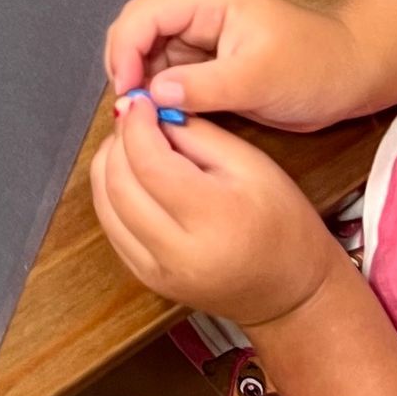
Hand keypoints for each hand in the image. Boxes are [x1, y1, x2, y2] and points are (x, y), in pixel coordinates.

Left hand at [90, 97, 345, 327]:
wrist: (290, 293)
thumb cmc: (283, 223)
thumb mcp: (252, 165)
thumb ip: (198, 135)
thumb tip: (152, 113)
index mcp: (212, 219)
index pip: (149, 164)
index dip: (135, 126)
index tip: (138, 102)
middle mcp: (177, 253)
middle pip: (118, 186)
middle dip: (117, 142)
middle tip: (132, 118)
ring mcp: (156, 273)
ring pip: (105, 207)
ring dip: (108, 166)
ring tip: (130, 143)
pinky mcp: (147, 280)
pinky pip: (111, 228)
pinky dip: (111, 194)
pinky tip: (131, 175)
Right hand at [104, 0, 366, 133]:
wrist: (350, 77)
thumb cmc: (315, 67)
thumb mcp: (260, 78)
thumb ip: (204, 85)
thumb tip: (152, 95)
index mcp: (206, 0)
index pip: (142, 15)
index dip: (125, 52)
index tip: (129, 95)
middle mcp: (194, 13)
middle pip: (135, 33)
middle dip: (127, 70)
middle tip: (131, 113)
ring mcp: (197, 38)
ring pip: (145, 57)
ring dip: (141, 87)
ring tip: (147, 121)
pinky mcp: (202, 64)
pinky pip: (164, 76)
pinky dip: (157, 97)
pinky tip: (163, 120)